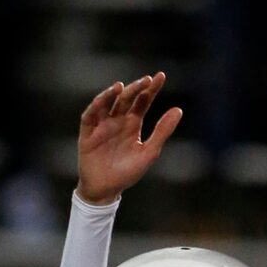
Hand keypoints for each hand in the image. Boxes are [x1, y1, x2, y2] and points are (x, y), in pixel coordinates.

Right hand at [77, 73, 181, 206]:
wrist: (105, 190)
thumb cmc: (127, 173)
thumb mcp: (148, 153)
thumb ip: (162, 132)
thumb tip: (179, 110)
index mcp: (132, 124)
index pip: (143, 101)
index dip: (151, 89)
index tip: (161, 76)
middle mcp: (117, 120)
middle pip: (127, 99)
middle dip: (136, 88)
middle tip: (146, 80)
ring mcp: (102, 124)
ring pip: (108, 103)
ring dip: (113, 93)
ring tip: (121, 86)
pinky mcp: (88, 132)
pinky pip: (90, 115)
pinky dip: (97, 106)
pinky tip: (104, 99)